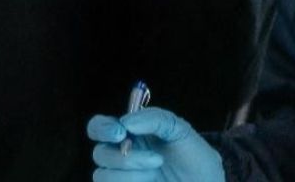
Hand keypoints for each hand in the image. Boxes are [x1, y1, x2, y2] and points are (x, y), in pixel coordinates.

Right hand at [86, 108, 224, 181]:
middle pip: (100, 154)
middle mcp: (121, 157)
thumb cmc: (195, 159)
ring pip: (102, 176)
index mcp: (129, 136)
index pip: (99, 128)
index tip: (121, 133)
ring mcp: (123, 179)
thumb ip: (155, 119)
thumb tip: (126, 122)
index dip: (103, 129)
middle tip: (157, 160)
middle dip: (127, 158)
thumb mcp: (181, 131)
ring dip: (132, 176)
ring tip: (157, 175)